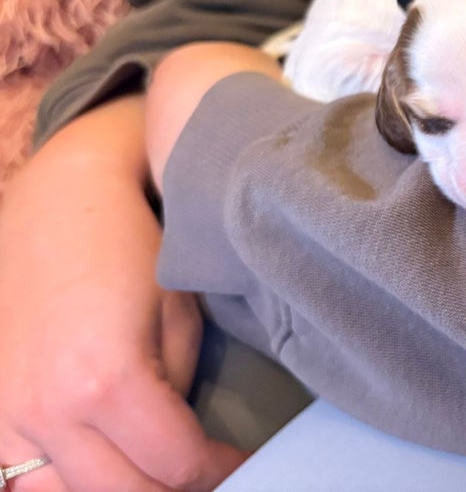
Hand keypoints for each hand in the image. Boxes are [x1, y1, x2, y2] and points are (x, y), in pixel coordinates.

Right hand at [0, 95, 245, 490]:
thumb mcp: (178, 317)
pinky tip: (101, 470)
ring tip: (155, 470)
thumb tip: (180, 443)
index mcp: (106, 381)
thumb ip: (178, 390)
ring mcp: (6, 414)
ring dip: (121, 490)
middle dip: (176, 489)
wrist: (57, 204)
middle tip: (207, 473)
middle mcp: (47, 410)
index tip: (241, 464)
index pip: (175, 465)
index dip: (219, 471)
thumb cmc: (131, 248)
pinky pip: (20, 479)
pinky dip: (65, 485)